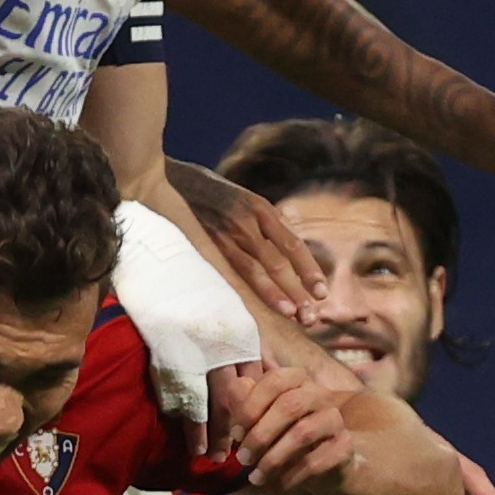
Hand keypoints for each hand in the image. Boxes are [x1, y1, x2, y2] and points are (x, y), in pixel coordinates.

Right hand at [164, 160, 326, 317]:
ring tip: (293, 314)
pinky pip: (232, 269)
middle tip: (313, 316)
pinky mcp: (206, 241)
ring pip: (256, 269)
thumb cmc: (212, 192)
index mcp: (261, 208)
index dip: (308, 269)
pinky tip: (256, 305)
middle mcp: (247, 220)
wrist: (173, 178)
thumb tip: (287, 251)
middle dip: (297, 289)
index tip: (322, 292)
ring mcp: (226, 232)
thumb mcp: (244, 199)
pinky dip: (247, 288)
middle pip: (278, 261)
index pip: (292, 244)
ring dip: (276, 294)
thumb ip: (263, 223)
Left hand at [212, 362, 355, 494]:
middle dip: (260, 435)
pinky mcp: (344, 446)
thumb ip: (244, 404)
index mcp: (296, 379)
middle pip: (289, 406)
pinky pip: (315, 461)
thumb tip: (234, 392)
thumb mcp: (260, 419)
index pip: (274, 381)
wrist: (324, 465)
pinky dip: (290, 476)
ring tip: (255, 476)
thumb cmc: (283, 436)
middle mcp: (319, 394)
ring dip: (272, 458)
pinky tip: (275, 485)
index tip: (235, 434)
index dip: (251, 406)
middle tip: (243, 459)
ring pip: (302, 434)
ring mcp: (335, 419)